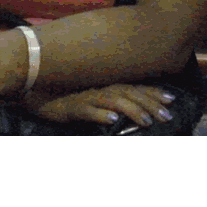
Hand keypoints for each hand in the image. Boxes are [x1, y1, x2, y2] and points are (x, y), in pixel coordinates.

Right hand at [28, 84, 175, 127]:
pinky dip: (101, 116)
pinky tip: (113, 122)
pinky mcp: (73, 107)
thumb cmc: (65, 92)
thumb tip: (129, 108)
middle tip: (168, 116)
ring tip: (147, 122)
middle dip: (150, 104)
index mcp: (108, 83)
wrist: (34, 88)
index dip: (154, 93)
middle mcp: (101, 87)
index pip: (135, 87)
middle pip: (130, 94)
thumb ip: (110, 97)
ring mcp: (87, 96)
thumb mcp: (91, 93)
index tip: (172, 100)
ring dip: (132, 110)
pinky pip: (89, 111)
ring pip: (114, 102)